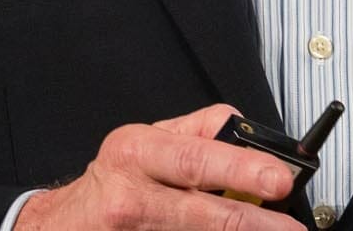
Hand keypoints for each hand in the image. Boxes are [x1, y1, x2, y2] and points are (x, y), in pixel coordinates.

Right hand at [14, 103, 303, 230]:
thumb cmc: (113, 179)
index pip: (198, 158)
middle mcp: (131, 194)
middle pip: (203, 212)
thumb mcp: (148, 141)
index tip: (279, 180)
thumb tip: (250, 134)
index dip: (243, 170)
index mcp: (137, 152)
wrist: (62, 225)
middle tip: (290, 227)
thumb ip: (198, 132)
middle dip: (255, 222)